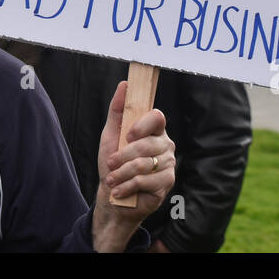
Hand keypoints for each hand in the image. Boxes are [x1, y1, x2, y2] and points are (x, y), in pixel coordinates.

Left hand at [91, 81, 175, 252]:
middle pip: (147, 144)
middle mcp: (165, 144)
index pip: (157, 117)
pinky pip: (147, 180)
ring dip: (122, 173)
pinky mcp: (167, 182)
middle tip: (110, 163)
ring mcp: (168, 163)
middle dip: (123, 156)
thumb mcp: (110, 134)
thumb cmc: (112, 162)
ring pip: (145, 164)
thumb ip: (117, 110)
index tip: (127, 136)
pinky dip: (128, 186)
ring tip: (112, 179)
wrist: (113, 194)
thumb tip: (125, 84)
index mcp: (154, 130)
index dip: (142, 125)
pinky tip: (120, 190)